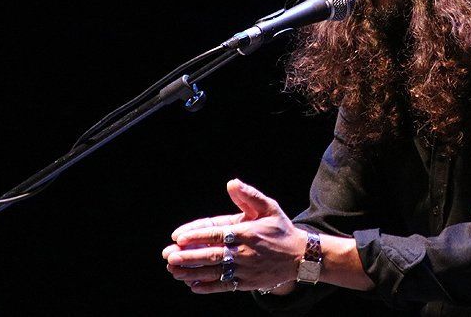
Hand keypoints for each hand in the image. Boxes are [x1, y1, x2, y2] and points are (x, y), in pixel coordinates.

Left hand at [162, 178, 305, 293]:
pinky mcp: (246, 283)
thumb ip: (249, 196)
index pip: (217, 233)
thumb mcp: (269, 208)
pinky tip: (192, 284)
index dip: (197, 235)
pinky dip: (207, 286)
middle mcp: (244, 252)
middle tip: (169, 256)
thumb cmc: (280, 229)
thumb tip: (231, 183)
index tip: (178, 237)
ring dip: (192, 272)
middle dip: (189, 256)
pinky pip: (224, 286)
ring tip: (173, 270)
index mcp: (247, 232)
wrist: (300, 257)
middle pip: (212, 254)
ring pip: (214, 272)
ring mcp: (245, 269)